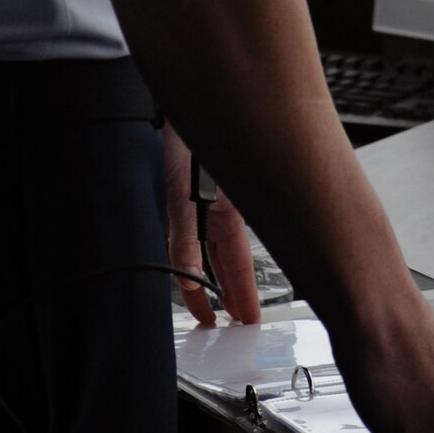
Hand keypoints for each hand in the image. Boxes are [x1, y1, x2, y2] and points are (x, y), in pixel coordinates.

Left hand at [162, 121, 260, 326]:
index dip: (242, 294)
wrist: (186, 110)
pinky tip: (201, 262)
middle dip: (233, 292)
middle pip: (228, 261)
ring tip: (221, 302)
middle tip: (237, 322)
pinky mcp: (198, 192)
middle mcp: (222, 210)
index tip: (249, 319)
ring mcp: (212, 201)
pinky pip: (203, 230)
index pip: (237, 265)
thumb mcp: (184, 193)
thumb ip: (185, 236)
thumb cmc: (192, 139)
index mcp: (228, 213)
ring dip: (220, 275)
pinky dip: (204, 251)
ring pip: (217, 247)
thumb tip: (186, 276)